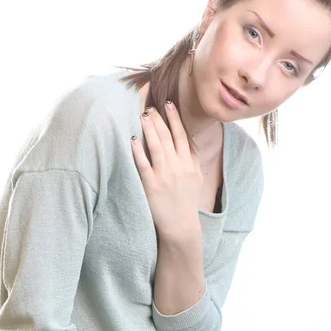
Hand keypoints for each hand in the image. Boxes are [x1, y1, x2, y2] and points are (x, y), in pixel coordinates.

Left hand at [131, 102, 202, 238]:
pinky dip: (138, 151)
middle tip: (151, 106)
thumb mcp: (197, 178)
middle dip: (160, 119)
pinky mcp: (151, 186)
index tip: (169, 104)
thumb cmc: (187, 202)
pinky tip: (133, 139)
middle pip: (168, 137)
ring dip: (150, 129)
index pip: (182, 135)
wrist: (181, 226)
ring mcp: (165, 176)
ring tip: (143, 115)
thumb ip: (193, 158)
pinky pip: (143, 165)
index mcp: (189, 164)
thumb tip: (188, 140)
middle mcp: (178, 167)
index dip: (175, 118)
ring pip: (156, 147)